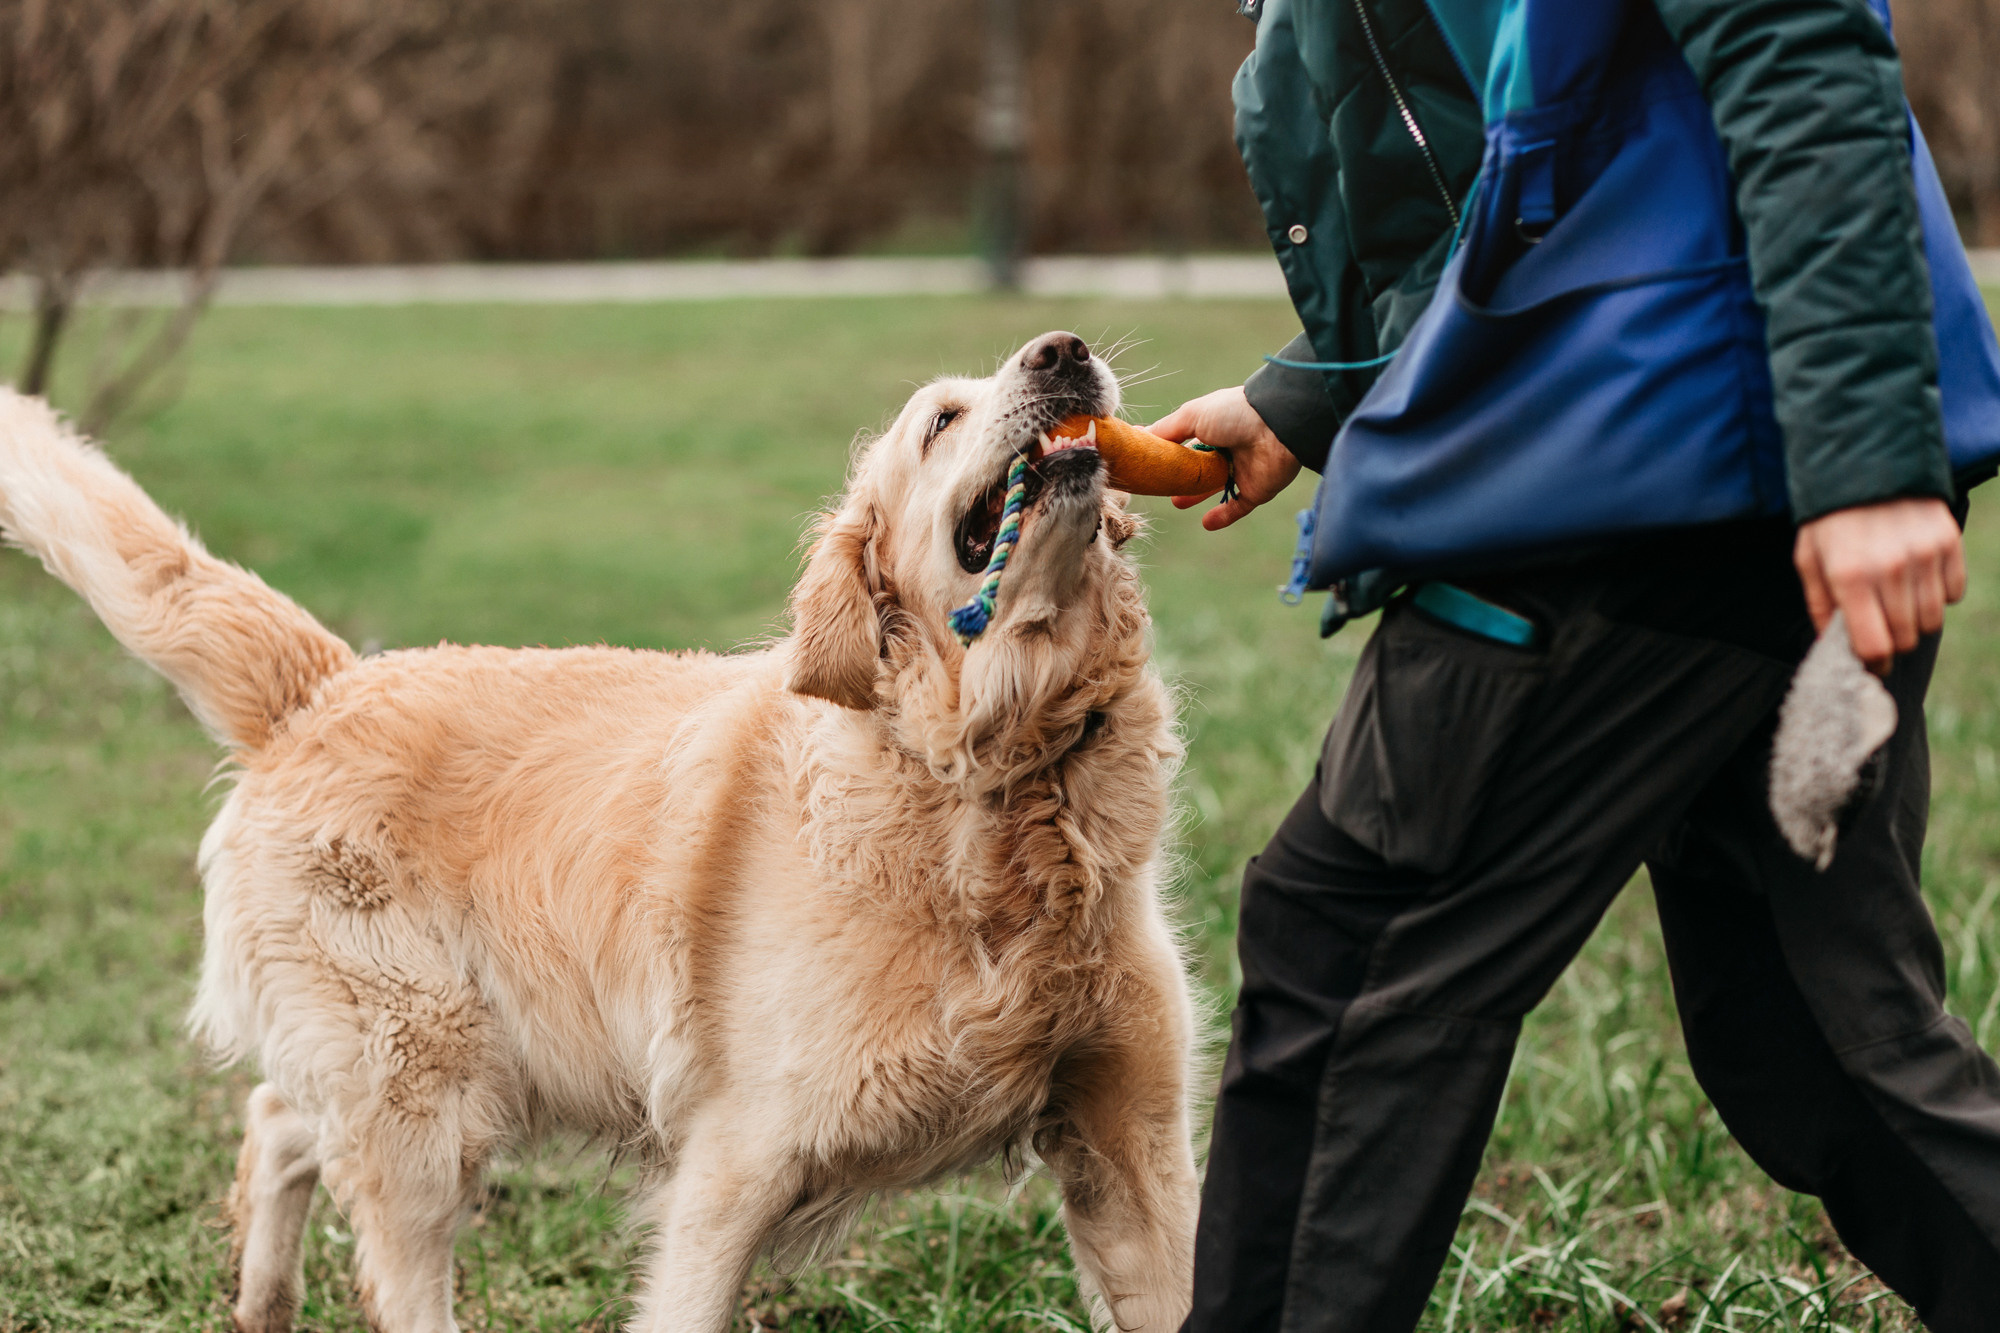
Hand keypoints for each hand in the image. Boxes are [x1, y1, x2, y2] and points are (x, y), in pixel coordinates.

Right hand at [1149, 386, 1301, 530]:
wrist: (1277, 426)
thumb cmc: (1232, 414)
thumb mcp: (1192, 415)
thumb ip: (1166, 429)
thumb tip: (1141, 435)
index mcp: (1213, 428)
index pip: (1186, 443)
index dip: (1168, 454)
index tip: (1148, 464)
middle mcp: (1227, 448)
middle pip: (1199, 468)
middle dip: (1180, 478)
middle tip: (1161, 488)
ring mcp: (1243, 470)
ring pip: (1215, 488)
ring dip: (1196, 496)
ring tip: (1177, 503)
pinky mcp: (1257, 490)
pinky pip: (1238, 507)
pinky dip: (1223, 516)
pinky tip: (1206, 523)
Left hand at [1794, 497, 1965, 672]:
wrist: (1865, 461)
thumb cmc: (1829, 517)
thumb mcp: (1808, 559)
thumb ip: (1820, 606)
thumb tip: (1831, 646)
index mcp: (1850, 577)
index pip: (1874, 646)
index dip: (1873, 663)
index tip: (1871, 663)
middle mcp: (1891, 569)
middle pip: (1906, 638)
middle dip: (1893, 643)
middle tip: (1880, 631)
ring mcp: (1925, 555)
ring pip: (1933, 620)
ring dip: (1915, 621)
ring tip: (1896, 604)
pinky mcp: (1948, 542)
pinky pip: (1954, 593)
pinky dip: (1938, 595)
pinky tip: (1916, 580)